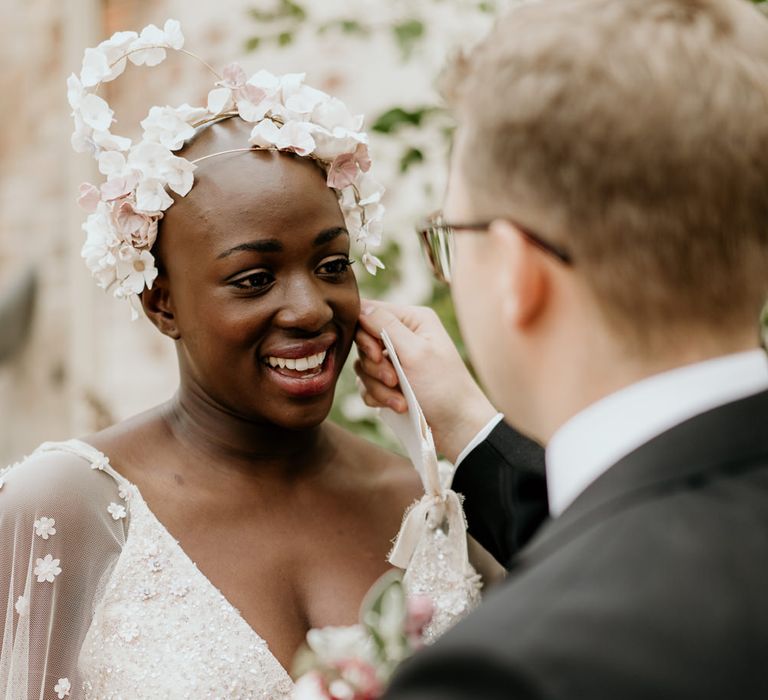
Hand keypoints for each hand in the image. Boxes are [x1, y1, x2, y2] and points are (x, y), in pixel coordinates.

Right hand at [355, 299, 497, 462]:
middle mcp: (403, 335)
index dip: (364, 335)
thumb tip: (359, 304)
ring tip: (402, 401)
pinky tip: (398, 406)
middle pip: (363, 341)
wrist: (456, 427)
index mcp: (413, 319)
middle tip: (393, 380)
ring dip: (379, 387)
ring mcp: (395, 360)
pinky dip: (379, 397)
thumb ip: (385, 326)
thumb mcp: (415, 352)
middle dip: (375, 366)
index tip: (377, 355)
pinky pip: (367, 385)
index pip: (370, 312)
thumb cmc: (443, 387)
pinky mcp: (390, 382)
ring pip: (363, 367)